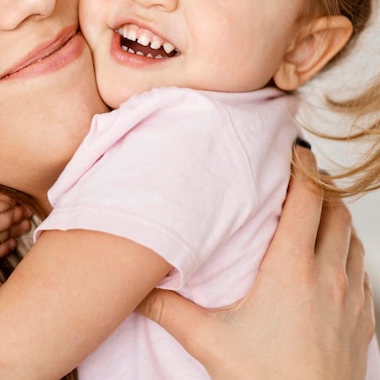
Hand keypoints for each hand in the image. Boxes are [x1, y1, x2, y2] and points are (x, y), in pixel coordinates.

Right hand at [137, 146, 374, 379]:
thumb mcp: (210, 342)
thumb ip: (169, 310)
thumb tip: (136, 291)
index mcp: (292, 269)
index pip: (307, 201)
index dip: (304, 169)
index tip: (296, 150)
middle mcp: (328, 276)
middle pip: (335, 211)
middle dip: (320, 186)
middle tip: (302, 175)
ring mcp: (352, 299)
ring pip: (353, 237)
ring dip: (337, 217)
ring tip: (316, 210)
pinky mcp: (363, 321)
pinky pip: (363, 270)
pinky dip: (349, 251)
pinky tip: (331, 260)